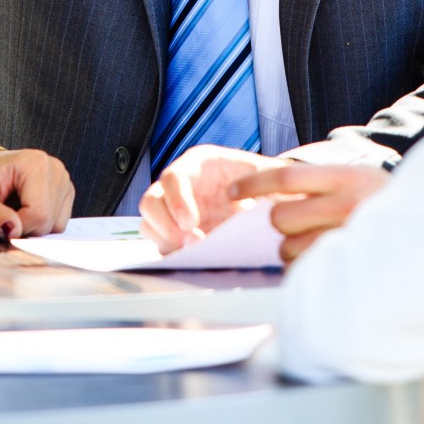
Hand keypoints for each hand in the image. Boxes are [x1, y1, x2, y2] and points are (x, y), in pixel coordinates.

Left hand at [0, 148, 74, 239]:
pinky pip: (56, 223)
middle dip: (20, 228)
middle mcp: (53, 169)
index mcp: (34, 163)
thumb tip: (14, 232)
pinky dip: (36, 225)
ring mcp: (61, 181)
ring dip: (28, 228)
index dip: (17, 228)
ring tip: (7, 213)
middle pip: (47, 221)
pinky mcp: (62, 193)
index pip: (39, 213)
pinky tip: (19, 212)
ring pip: (54, 225)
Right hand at [137, 145, 282, 252]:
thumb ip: (269, 183)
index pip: (173, 177)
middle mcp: (180, 186)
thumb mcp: (269, 175)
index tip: (192, 223)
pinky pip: (160, 243)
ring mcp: (174, 210)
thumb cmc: (264, 181)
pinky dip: (172, 254)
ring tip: (194, 254)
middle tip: (192, 245)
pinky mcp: (177, 232)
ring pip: (149, 224)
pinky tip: (193, 259)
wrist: (265, 196)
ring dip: (166, 242)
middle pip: (150, 202)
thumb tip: (274, 202)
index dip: (177, 200)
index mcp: (199, 164)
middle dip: (166, 227)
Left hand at [225, 161, 389, 261]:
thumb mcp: (355, 177)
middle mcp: (348, 207)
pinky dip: (304, 267)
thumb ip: (317, 181)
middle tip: (301, 222)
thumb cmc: (380, 202)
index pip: (285, 177)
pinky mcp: (349, 266)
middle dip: (281, 222)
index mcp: (346, 178)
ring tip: (319, 242)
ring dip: (292, 247)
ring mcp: (349, 240)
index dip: (253, 183)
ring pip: (288, 248)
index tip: (232, 191)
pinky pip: (304, 270)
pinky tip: (324, 259)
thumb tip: (268, 190)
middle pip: (281, 217)